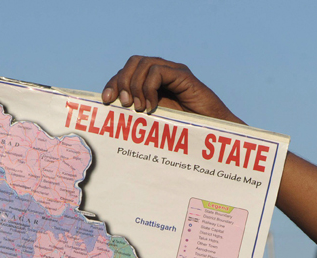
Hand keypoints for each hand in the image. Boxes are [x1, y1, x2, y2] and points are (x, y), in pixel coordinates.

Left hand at [101, 56, 242, 123]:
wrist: (211, 135)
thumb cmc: (183, 133)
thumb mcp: (151, 121)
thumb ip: (135, 113)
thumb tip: (109, 112)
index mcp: (153, 82)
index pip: (126, 72)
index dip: (113, 83)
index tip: (106, 101)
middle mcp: (163, 72)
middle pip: (133, 62)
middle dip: (121, 81)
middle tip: (123, 104)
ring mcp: (174, 71)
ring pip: (142, 63)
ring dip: (134, 85)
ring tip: (138, 108)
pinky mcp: (183, 76)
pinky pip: (157, 71)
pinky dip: (149, 88)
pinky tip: (151, 106)